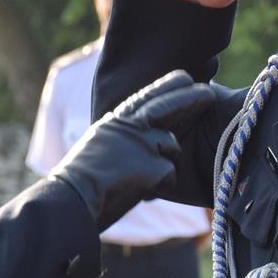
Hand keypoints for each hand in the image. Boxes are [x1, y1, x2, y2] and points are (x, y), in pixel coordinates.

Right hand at [49, 70, 214, 229]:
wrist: (69, 200)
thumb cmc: (82, 184)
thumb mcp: (99, 151)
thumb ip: (119, 143)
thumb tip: (138, 148)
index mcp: (114, 122)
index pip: (145, 97)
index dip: (167, 87)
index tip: (184, 77)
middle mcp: (126, 126)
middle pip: (166, 106)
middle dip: (189, 98)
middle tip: (209, 93)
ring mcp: (137, 143)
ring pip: (170, 143)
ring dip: (168, 157)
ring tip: (147, 174)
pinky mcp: (147, 163)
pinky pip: (168, 173)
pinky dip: (161, 186)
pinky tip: (145, 194)